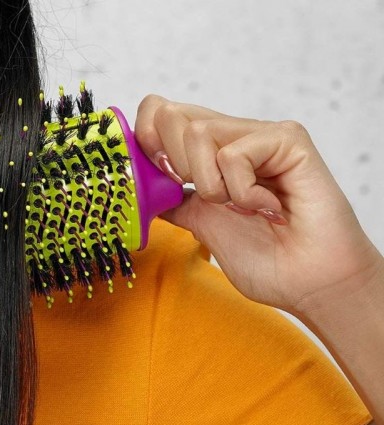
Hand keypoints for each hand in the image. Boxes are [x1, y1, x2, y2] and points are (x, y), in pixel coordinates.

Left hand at [134, 94, 383, 314]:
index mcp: (210, 153)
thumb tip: (140, 186)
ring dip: (211, 186)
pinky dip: (242, 193)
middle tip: (211, 199)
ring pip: (197, 133)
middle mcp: (233, 136)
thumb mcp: (201, 225)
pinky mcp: (287, 140)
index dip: (146, 139)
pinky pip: (233, 155)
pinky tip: (269, 208)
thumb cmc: (269, 259)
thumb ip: (172, 200)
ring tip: (243, 207)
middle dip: (176, 168)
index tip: (163, 179)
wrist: (311, 284)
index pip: (159, 113)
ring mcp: (260, 135)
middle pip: (169, 114)